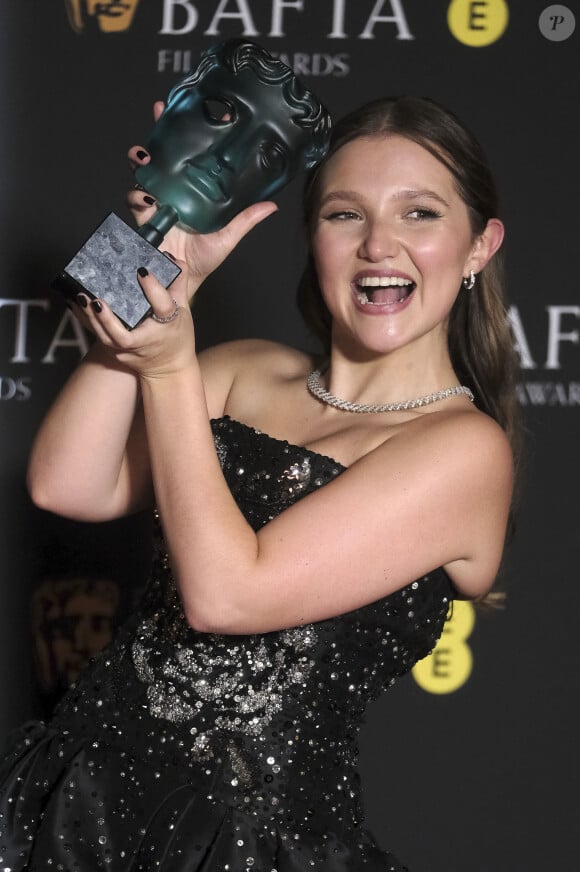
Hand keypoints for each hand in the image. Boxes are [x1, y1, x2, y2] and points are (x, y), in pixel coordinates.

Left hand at [76, 263, 196, 379]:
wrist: (169, 368)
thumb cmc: (177, 337)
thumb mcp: (183, 311)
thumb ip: (178, 285)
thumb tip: (175, 259)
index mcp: (166, 325)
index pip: (161, 306)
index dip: (153, 288)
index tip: (142, 271)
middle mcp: (144, 340)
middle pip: (123, 335)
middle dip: (107, 319)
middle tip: (96, 300)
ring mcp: (127, 350)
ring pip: (105, 337)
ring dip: (91, 319)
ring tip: (81, 299)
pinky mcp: (115, 352)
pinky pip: (97, 335)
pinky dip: (85, 320)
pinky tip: (75, 305)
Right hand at [126, 102, 277, 301]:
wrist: (183, 283)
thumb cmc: (202, 260)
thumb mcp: (228, 235)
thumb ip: (245, 218)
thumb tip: (272, 205)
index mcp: (187, 192)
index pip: (182, 157)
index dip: (179, 133)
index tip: (180, 110)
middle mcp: (169, 194)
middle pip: (158, 157)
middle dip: (155, 133)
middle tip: (159, 113)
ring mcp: (154, 205)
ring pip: (142, 174)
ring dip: (142, 161)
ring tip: (146, 155)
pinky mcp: (143, 220)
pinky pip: (136, 202)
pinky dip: (139, 197)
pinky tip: (148, 196)